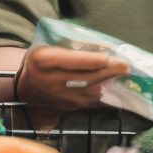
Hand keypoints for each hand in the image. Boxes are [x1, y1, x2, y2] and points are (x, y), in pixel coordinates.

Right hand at [14, 45, 129, 119]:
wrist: (25, 88)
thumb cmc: (42, 60)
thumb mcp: (50, 45)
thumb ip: (74, 45)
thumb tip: (106, 47)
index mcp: (44, 60)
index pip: (77, 60)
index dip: (98, 60)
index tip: (115, 57)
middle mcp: (51, 81)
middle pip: (89, 77)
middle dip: (111, 71)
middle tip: (126, 66)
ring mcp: (59, 98)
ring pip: (92, 90)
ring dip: (107, 81)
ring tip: (118, 72)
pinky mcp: (67, 108)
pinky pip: (90, 99)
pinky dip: (100, 90)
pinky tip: (105, 82)